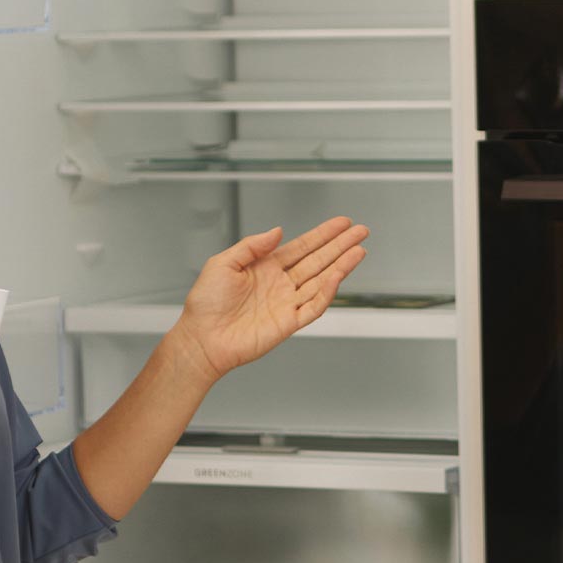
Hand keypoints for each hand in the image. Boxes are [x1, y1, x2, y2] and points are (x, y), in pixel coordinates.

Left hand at [174, 216, 369, 380]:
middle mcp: (280, 283)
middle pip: (318, 260)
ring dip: (341, 265)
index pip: (302, 247)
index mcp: (266, 267)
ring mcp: (287, 303)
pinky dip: (329, 291)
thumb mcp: (222, 263)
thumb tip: (277, 231)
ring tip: (359, 250)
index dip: (323, 234)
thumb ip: (251, 245)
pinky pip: (314, 305)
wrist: (202, 339)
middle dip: (340, 245)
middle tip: (360, 231)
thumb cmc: (205, 304)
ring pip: (322, 280)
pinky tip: (339, 275)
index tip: (341, 223)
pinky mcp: (289, 323)